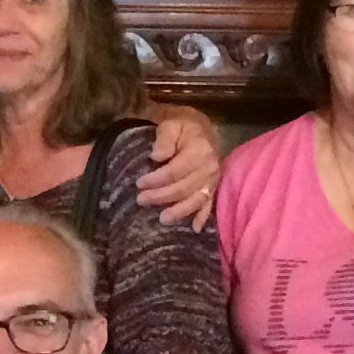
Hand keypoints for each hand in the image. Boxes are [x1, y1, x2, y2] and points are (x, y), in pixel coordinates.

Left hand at [135, 108, 222, 230]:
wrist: (203, 129)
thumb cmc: (182, 127)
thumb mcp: (171, 125)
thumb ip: (164, 139)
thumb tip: (157, 157)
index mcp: (199, 150)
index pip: (175, 170)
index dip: (157, 179)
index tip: (139, 184)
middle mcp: (209, 167)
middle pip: (183, 187)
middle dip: (161, 196)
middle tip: (141, 200)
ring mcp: (213, 180)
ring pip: (195, 200)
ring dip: (179, 211)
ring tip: (162, 219)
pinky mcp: (213, 187)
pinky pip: (208, 204)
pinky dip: (202, 217)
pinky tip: (195, 229)